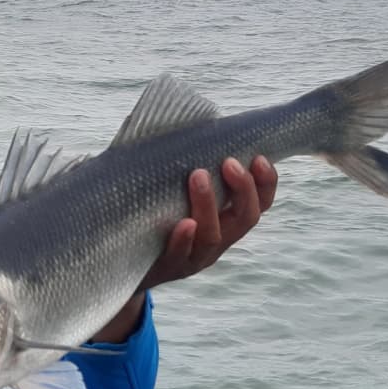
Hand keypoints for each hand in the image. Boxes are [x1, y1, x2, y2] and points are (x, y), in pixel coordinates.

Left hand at [89, 156, 276, 342]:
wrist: (121, 265)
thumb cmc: (154, 219)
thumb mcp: (178, 195)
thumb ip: (189, 169)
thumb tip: (193, 119)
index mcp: (225, 223)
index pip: (258, 204)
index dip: (265, 183)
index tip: (259, 158)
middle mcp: (215, 242)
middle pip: (244, 219)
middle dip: (242, 190)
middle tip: (229, 162)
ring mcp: (192, 258)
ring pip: (211, 236)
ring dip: (208, 204)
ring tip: (198, 175)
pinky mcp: (165, 268)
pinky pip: (178, 256)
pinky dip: (183, 240)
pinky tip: (183, 224)